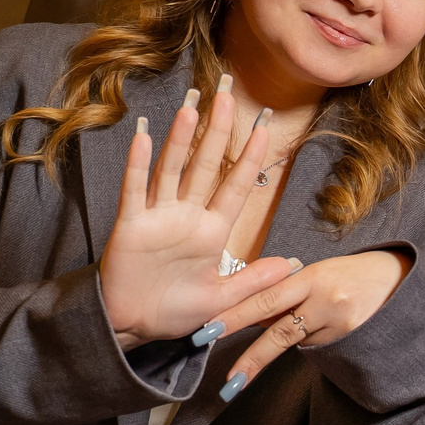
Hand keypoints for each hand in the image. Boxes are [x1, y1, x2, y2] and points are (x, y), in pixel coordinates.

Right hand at [99, 79, 293, 345]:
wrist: (134, 327)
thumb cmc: (176, 311)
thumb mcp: (224, 299)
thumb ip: (254, 280)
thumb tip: (293, 264)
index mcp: (212, 231)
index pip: (236, 187)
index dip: (250, 159)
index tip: (264, 130)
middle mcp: (187, 216)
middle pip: (205, 166)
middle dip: (217, 133)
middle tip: (226, 97)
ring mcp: (158, 217)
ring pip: (172, 170)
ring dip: (181, 140)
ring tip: (191, 107)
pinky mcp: (131, 225)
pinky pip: (135, 189)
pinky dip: (138, 164)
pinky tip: (144, 137)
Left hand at [206, 249, 410, 400]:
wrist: (403, 281)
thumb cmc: (355, 273)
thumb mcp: (320, 272)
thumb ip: (288, 290)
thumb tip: (252, 313)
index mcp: (312, 277)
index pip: (264, 299)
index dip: (234, 316)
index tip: (208, 331)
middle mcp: (325, 301)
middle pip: (278, 332)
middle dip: (250, 358)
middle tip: (227, 381)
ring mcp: (341, 324)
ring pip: (298, 342)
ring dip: (287, 341)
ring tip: (289, 341)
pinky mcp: (352, 341)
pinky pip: (318, 347)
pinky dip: (314, 340)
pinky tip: (330, 326)